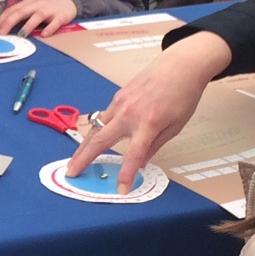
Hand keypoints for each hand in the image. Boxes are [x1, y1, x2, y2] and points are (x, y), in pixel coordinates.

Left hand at [0, 0, 78, 37]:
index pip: (11, 10)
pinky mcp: (60, 16)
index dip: (1, 19)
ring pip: (36, 17)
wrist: (69, 0)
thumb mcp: (31, 9)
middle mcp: (36, 5)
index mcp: (27, 4)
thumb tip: (4, 29)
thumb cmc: (46, 7)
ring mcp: (48, 10)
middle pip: (20, 12)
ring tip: (20, 35)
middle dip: (9, 23)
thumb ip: (20, 16)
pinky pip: (54, 23)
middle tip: (1, 34)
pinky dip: (49, 28)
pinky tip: (43, 35)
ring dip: (27, 26)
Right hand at [66, 31, 231, 192]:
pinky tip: (92, 140)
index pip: (133, 156)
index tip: (120, 190)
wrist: (180, 65)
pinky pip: (103, 117)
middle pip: (99, 140)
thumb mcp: (175, 126)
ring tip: (75, 161)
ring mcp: (120, 103)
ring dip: (83, 146)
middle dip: (82, 158)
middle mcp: (129, 113)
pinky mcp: (117, 96)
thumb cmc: (183, 95)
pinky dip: (96, 130)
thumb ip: (154, 146)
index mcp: (148, 124)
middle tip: (71, 173)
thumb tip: (139, 163)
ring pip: (96, 128)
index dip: (126, 175)